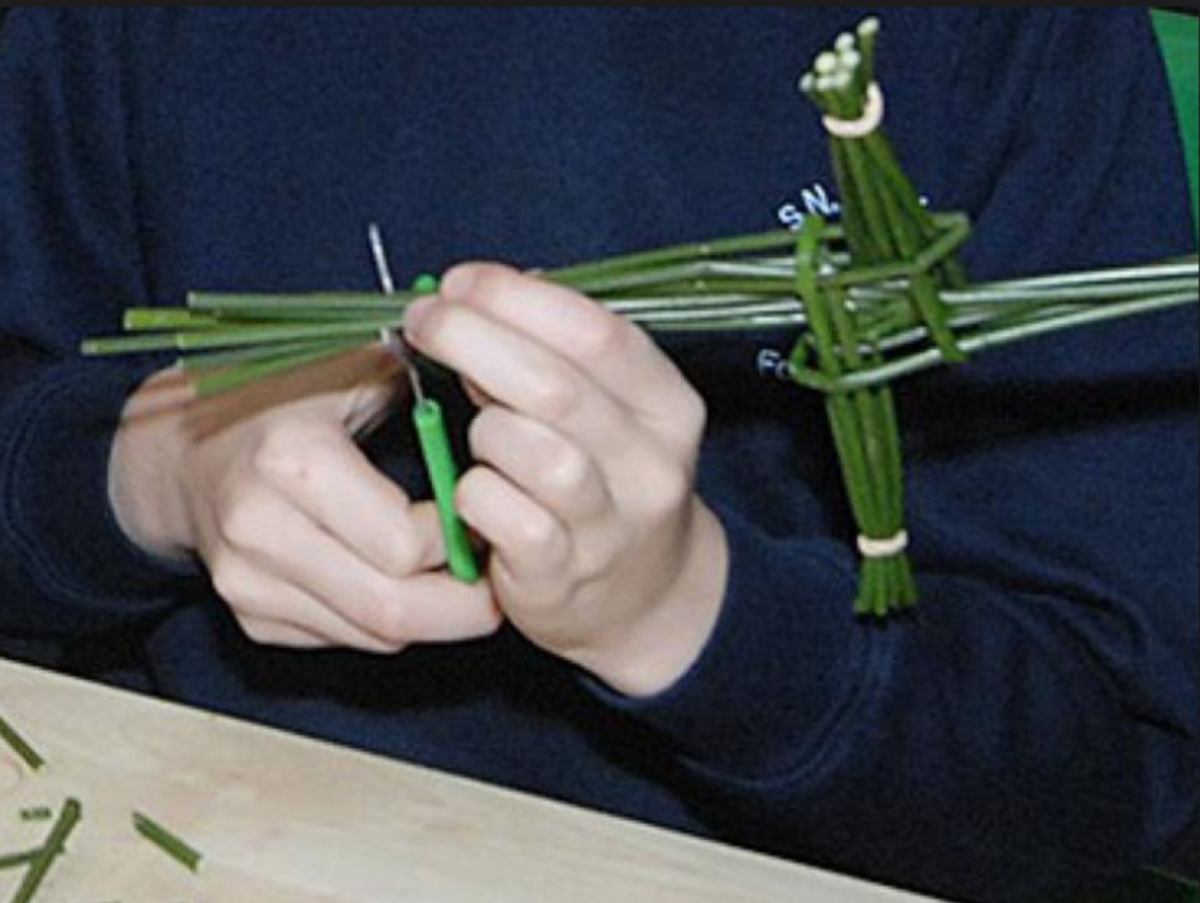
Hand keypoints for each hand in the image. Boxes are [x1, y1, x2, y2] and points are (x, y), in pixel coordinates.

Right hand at [108, 347, 499, 652]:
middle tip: (503, 582)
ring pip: (373, 636)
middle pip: (391, 610)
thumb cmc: (284, 398)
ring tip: (466, 579)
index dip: (460, 540)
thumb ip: (424, 384)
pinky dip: (387, 621)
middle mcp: (260, 531)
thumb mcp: (351, 367)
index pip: (404, 545)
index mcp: (291, 461)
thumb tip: (510, 411)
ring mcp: (248, 583)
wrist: (185, 448)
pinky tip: (407, 583)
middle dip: (463, 607)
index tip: (490, 520)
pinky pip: (344, 638)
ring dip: (432, 619)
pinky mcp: (250, 616)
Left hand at [405, 265, 729, 696]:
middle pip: (553, 386)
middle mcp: (650, 464)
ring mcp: (610, 525)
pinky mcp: (563, 577)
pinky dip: (474, 494)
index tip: (458, 282)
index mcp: (667, 405)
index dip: (514, 298)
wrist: (645, 596)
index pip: (595, 332)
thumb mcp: (610, 408)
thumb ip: (561, 350)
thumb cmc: (607, 480)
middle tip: (423, 321)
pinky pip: (503, 518)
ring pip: (530, 452)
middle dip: (472, 339)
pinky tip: (472, 491)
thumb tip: (486, 289)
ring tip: (476, 428)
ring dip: (484, 426)